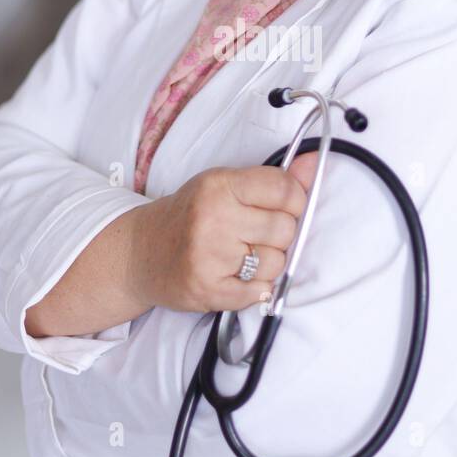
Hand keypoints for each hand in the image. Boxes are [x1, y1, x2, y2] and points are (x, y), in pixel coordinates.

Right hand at [128, 154, 319, 316]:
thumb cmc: (189, 216)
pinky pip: (260, 293)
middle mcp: (213, 218)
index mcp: (219, 185)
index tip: (283, 208)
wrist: (141, 252)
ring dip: (267, 265)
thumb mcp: (224, 185)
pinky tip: (234, 276)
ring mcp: (209, 256)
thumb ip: (272, 180)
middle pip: (285, 230)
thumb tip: (315, 164)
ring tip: (241, 257)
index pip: (285, 191)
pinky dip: (254, 289)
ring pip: (276, 264)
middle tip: (254, 235)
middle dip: (279, 236)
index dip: (295, 202)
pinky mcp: (208, 290)